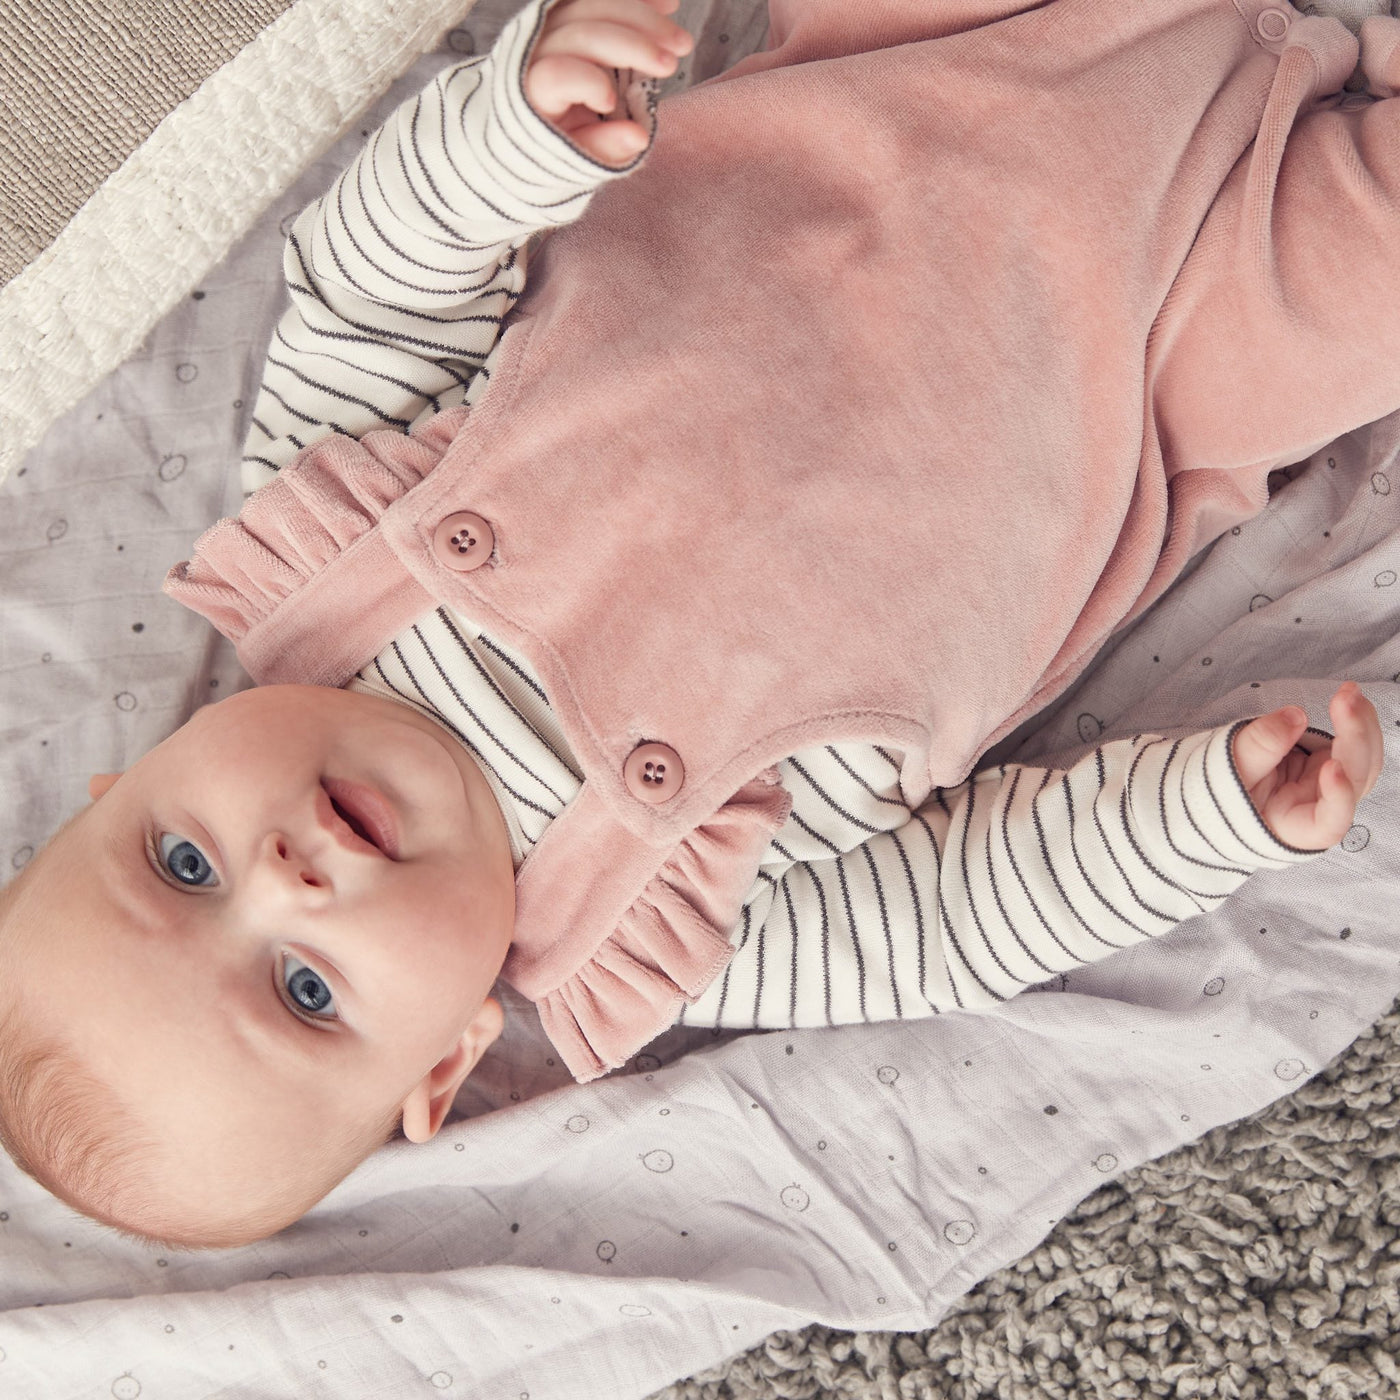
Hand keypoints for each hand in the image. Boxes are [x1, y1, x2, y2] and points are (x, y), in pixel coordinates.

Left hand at [524, 0, 693, 165]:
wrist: (536, 111)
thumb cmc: (559, 139)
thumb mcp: (576, 156)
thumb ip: (603, 148)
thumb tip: (639, 137)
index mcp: (532, 91)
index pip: (556, 75)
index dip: (587, 83)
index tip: (612, 101)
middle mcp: (537, 49)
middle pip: (585, 33)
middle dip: (633, 46)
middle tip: (672, 64)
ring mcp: (552, 23)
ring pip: (597, 5)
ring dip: (645, 17)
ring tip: (682, 41)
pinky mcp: (569, 10)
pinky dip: (639, 0)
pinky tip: (670, 4)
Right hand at [1231, 681, 1383, 849]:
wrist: (1218, 784)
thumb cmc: (1221, 790)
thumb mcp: (1229, 770)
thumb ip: (1259, 747)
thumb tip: (1296, 716)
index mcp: (1296, 825)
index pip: (1330, 822)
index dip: (1338, 797)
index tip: (1331, 766)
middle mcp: (1321, 808)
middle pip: (1356, 779)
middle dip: (1355, 737)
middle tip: (1344, 698)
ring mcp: (1329, 786)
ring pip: (1365, 761)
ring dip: (1363, 725)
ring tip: (1348, 692)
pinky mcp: (1328, 764)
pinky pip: (1356, 746)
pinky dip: (1356, 722)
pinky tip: (1347, 700)